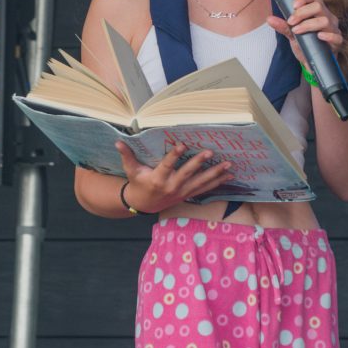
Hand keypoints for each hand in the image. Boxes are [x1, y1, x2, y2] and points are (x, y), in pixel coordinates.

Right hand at [115, 140, 232, 213]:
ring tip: (228, 165)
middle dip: (199, 163)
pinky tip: (229, 176)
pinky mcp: (188, 195)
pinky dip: (217, 183)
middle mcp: (172, 186)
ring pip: (201, 182)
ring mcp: (182, 192)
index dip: (175, 155)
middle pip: (187, 173)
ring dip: (215, 174)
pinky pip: (205, 189)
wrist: (143, 205)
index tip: (182, 145)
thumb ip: (127, 156)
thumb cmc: (138, 183)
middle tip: (210, 152)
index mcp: (158, 179)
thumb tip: (118, 142)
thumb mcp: (131, 170)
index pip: (167, 165)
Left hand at [265, 0, 342, 68]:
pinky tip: (318, 37)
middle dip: (302, 13)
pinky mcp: (337, 42)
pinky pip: (336, 37)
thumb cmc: (306, 45)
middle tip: (291, 22)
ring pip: (325, 20)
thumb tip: (269, 19)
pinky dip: (327, 36)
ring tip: (297, 31)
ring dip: (308, 24)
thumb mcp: (292, 35)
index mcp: (317, 11)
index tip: (293, 6)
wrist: (312, 63)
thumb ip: (283, 26)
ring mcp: (333, 29)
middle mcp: (327, 17)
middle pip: (318, 6)